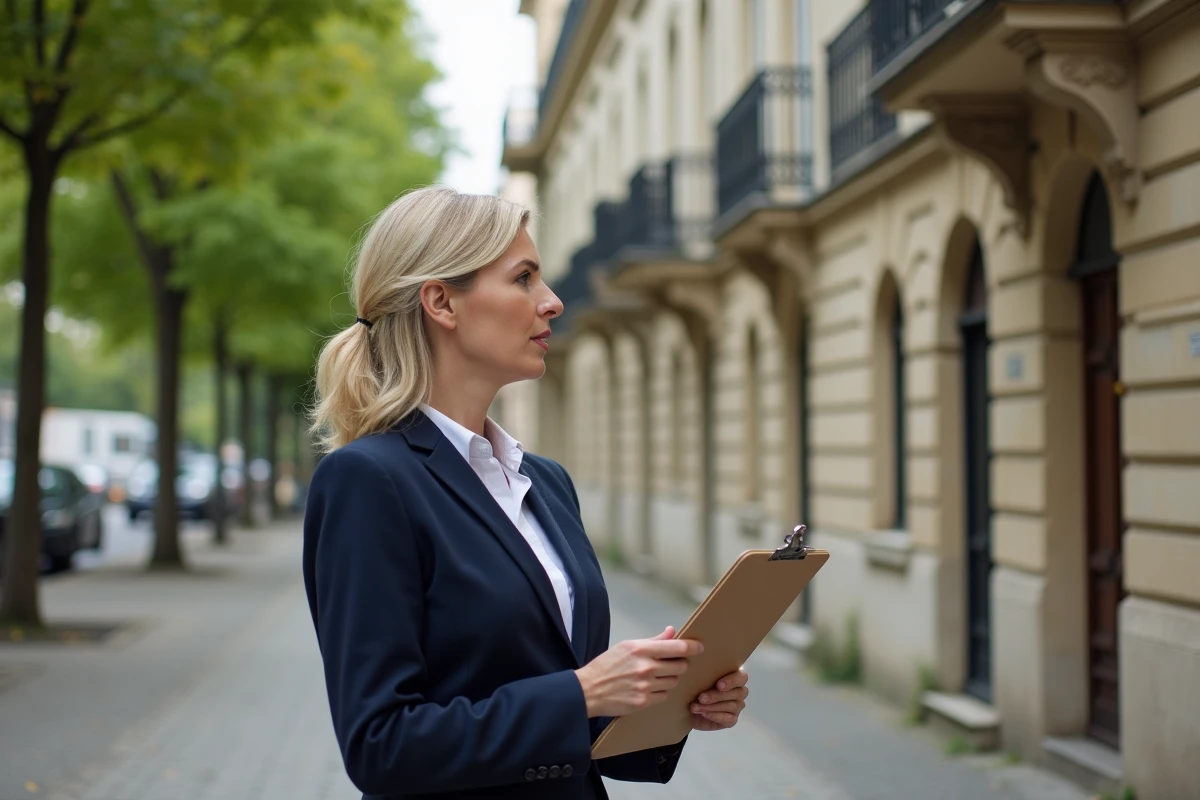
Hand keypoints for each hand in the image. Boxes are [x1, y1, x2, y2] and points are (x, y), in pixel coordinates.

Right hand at [575, 626, 702, 718]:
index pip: (678, 648)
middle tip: (671, 663)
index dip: (693, 647)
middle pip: (681, 666)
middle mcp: (646, 667)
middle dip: (680, 664)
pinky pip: (664, 695)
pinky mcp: (643, 702)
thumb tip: (671, 632)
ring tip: (656, 676)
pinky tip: (648, 688)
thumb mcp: (627, 646)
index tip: (699, 647)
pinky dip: (660, 691)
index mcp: (641, 649)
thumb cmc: (606, 665)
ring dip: (670, 678)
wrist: (588, 690)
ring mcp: (645, 686)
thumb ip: (652, 641)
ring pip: (674, 682)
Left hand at [689, 667, 748, 730]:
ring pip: (732, 706)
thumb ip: (696, 669)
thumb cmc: (695, 687)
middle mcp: (738, 691)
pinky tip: (704, 714)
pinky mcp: (732, 720)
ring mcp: (737, 706)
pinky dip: (716, 716)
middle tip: (701, 698)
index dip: (732, 681)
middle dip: (718, 696)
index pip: (741, 677)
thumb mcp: (695, 677)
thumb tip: (689, 664)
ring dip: (712, 707)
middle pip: (738, 693)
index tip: (718, 685)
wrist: (687, 708)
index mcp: (733, 676)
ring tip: (695, 707)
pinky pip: (729, 719)